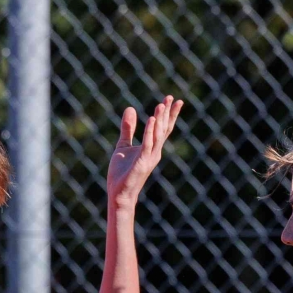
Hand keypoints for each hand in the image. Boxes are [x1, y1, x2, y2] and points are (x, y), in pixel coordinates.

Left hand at [106, 95, 182, 209]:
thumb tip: (131, 108)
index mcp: (152, 148)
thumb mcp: (123, 146)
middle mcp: (154, 152)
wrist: (119, 194)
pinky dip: (150, 132)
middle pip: (164, 129)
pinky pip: (148, 144)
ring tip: (161, 104)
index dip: (168, 114)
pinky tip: (152, 119)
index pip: (163, 128)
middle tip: (171, 97)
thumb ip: (128, 128)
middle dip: (168, 113)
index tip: (172, 99)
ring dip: (160, 119)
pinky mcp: (142, 162)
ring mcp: (150, 157)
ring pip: (158, 135)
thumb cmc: (122, 173)